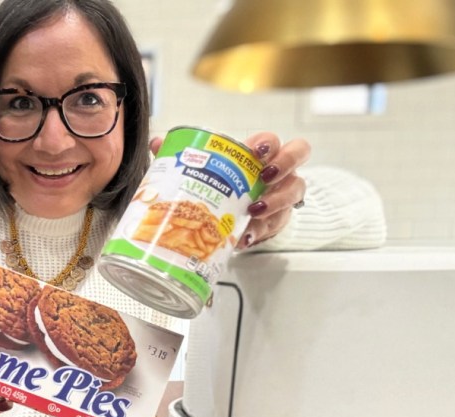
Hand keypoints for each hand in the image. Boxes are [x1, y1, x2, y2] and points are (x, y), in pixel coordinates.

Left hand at [149, 133, 310, 248]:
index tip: (255, 151)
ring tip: (253, 211)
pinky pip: (277, 224)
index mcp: (259, 154)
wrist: (238, 214)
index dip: (269, 143)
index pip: (272, 141)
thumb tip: (157, 143)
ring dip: (275, 201)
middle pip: (298, 155)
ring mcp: (283, 194)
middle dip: (285, 164)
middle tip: (266, 176)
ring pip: (294, 191)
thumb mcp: (206, 171)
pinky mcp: (279, 219)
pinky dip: (259, 231)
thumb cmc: (226, 185)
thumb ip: (183, 156)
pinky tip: (244, 237)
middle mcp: (277, 171)